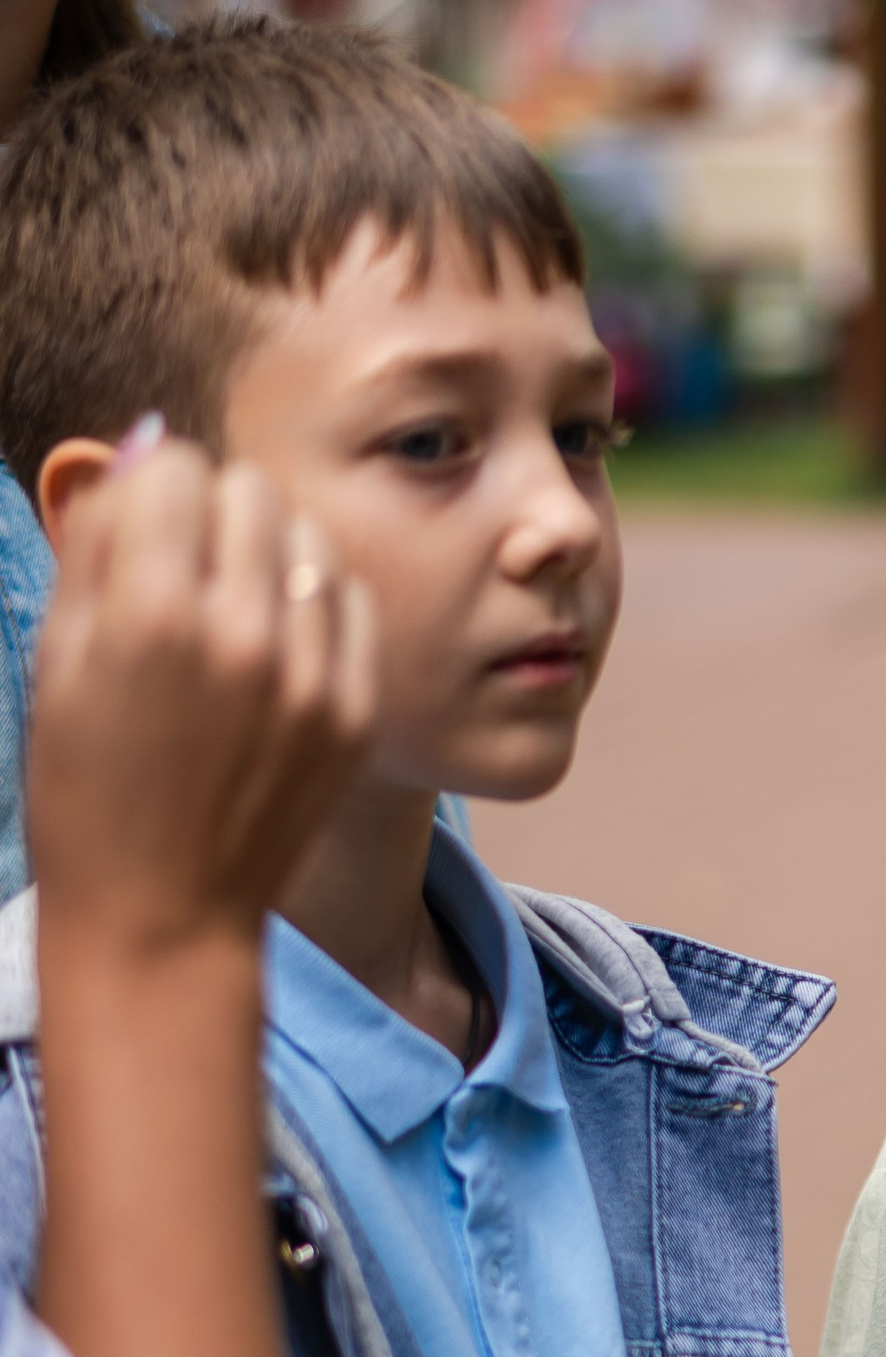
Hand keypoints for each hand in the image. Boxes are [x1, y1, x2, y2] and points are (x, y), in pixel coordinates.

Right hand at [28, 440, 371, 961]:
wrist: (164, 914)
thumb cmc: (86, 790)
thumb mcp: (58, 660)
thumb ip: (97, 542)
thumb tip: (137, 442)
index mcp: (149, 615)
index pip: (174, 465)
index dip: (149, 491)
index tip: (138, 534)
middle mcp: (241, 633)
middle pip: (249, 486)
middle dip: (211, 510)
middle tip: (184, 570)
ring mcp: (310, 674)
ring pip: (310, 536)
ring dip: (269, 550)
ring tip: (232, 608)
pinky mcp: (356, 709)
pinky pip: (352, 601)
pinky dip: (316, 605)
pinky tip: (277, 645)